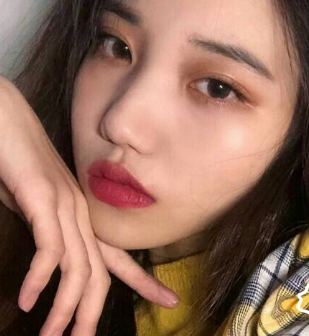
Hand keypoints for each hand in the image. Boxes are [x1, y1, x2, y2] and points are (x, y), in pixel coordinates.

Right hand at [0, 76, 178, 335]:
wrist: (7, 119)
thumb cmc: (19, 163)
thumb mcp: (37, 206)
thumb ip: (49, 229)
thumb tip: (52, 256)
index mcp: (85, 215)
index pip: (120, 256)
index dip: (145, 280)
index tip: (167, 300)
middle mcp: (82, 212)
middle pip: (103, 271)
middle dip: (96, 310)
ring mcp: (64, 204)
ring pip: (78, 266)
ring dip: (64, 306)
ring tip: (51, 334)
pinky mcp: (41, 197)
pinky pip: (49, 246)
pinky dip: (38, 277)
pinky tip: (27, 298)